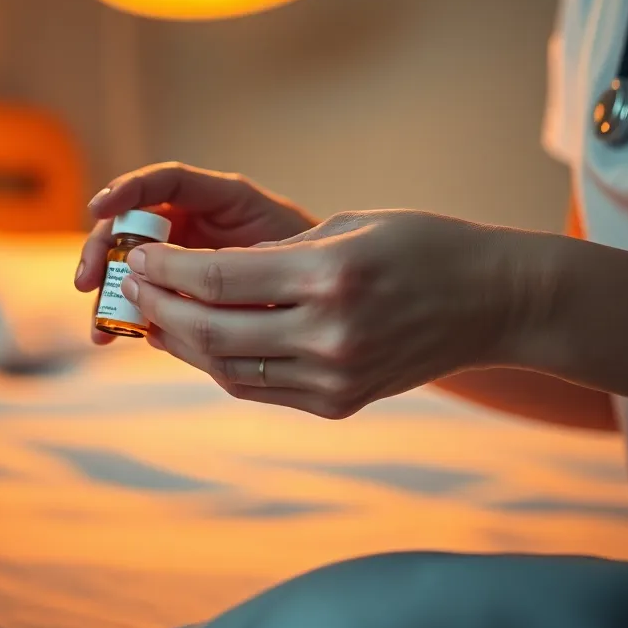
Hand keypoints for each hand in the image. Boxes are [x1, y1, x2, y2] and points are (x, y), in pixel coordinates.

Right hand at [74, 162, 315, 343]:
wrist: (330, 291)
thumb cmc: (313, 259)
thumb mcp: (287, 250)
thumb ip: (246, 257)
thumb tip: (192, 282)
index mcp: (217, 198)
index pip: (165, 181)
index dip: (129, 188)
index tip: (99, 207)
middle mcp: (191, 222)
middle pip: (131, 225)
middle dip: (103, 251)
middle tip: (87, 282)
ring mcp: (181, 257)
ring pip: (129, 266)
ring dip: (108, 293)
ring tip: (102, 327)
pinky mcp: (179, 292)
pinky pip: (145, 299)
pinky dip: (129, 316)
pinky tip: (117, 336)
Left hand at [118, 210, 552, 417]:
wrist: (492, 302)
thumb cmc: (423, 245)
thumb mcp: (348, 225)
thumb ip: (276, 251)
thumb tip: (205, 269)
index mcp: (330, 274)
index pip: (219, 278)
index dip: (168, 268)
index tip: (140, 255)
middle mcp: (330, 332)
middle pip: (213, 330)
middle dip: (162, 307)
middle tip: (134, 285)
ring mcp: (336, 375)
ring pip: (229, 369)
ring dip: (184, 344)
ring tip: (157, 316)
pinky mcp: (340, 401)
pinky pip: (260, 389)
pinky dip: (222, 366)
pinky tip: (202, 342)